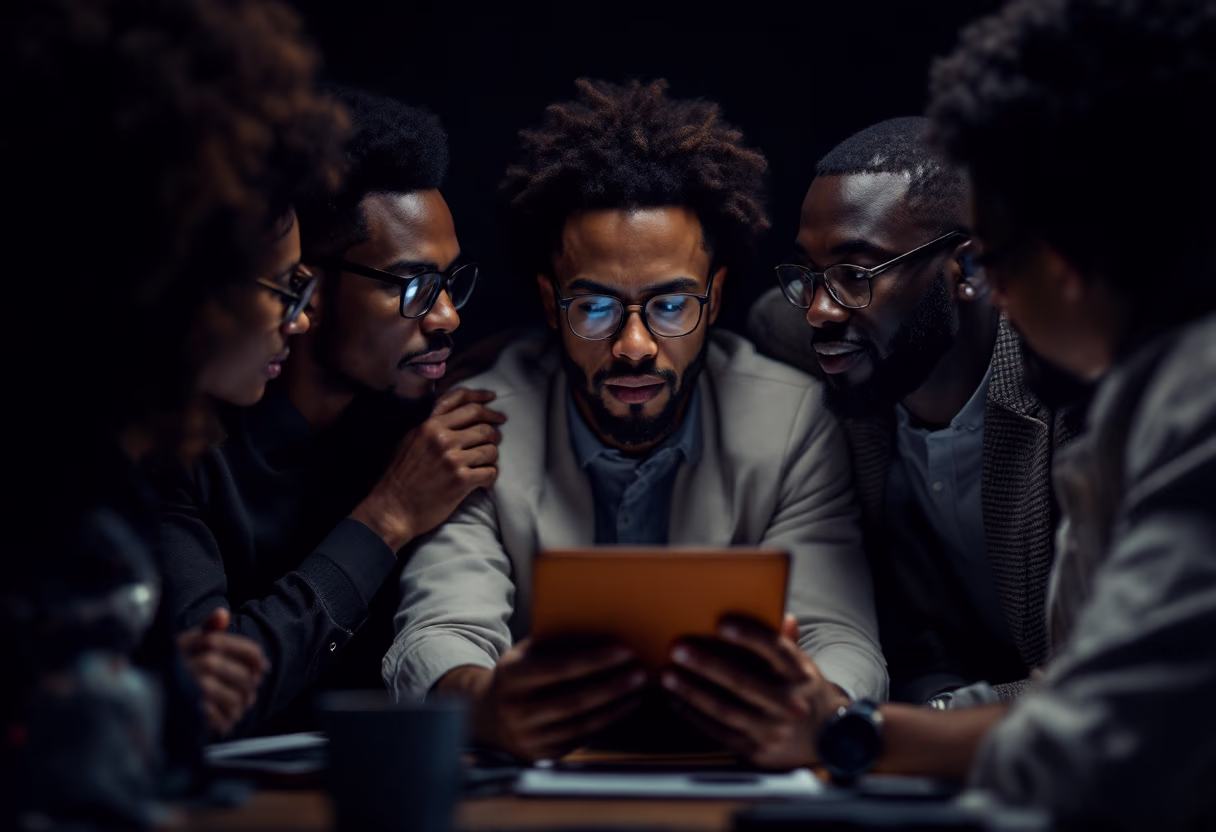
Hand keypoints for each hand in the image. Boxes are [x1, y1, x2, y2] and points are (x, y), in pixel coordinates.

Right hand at [177, 607, 268, 736]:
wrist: (135, 688)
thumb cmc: (169, 664)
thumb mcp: (185, 643)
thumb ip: (207, 630)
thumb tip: (223, 613)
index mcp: (202, 642)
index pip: (245, 649)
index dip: (256, 659)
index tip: (262, 668)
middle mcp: (202, 661)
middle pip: (244, 676)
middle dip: (249, 687)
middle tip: (249, 695)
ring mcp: (197, 685)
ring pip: (235, 699)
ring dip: (238, 707)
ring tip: (237, 709)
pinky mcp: (191, 708)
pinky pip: (219, 717)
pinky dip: (225, 722)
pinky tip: (224, 721)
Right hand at [350, 387, 505, 550]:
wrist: (392, 509)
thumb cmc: (399, 477)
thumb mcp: (409, 440)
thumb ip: (431, 425)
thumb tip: (455, 416)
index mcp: (429, 425)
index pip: (463, 401)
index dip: (482, 398)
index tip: (493, 400)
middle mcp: (442, 438)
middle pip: (483, 426)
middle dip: (493, 433)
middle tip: (494, 441)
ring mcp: (452, 459)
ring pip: (491, 450)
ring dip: (491, 458)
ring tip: (484, 465)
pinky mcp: (461, 481)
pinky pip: (490, 472)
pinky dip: (490, 478)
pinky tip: (482, 483)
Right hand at [472, 638, 646, 761]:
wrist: (485, 715)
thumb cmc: (516, 674)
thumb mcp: (525, 653)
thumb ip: (555, 643)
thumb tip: (601, 632)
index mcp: (512, 677)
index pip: (559, 668)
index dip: (594, 660)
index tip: (623, 651)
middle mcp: (517, 710)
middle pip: (574, 700)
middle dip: (612, 686)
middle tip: (639, 672)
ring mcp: (528, 736)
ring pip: (581, 723)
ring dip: (615, 706)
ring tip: (636, 689)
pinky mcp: (541, 754)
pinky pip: (580, 738)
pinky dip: (606, 722)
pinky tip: (623, 706)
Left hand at [662, 614, 849, 769]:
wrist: (827, 738)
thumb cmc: (803, 690)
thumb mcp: (801, 664)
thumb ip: (786, 641)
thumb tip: (781, 614)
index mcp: (800, 674)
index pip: (775, 650)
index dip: (749, 636)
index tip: (721, 623)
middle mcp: (789, 703)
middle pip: (742, 681)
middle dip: (706, 665)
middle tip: (678, 649)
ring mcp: (773, 730)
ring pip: (725, 709)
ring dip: (692, 691)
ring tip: (668, 675)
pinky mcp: (758, 751)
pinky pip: (719, 731)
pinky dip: (694, 715)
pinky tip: (677, 700)